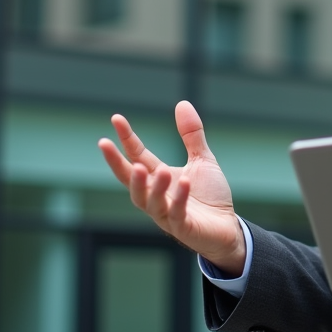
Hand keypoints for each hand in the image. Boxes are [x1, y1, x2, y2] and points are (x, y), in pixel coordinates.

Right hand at [98, 101, 246, 275]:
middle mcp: (157, 196)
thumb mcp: (202, 160)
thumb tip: (182, 103)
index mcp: (158, 178)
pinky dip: (179, 198)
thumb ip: (191, 135)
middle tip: (104, 144)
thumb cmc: (210, 196)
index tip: (116, 118)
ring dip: (149, 184)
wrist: (227, 228)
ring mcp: (167, 214)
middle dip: (115, 163)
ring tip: (153, 168)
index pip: (137, 156)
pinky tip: (184, 182)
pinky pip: (177, 213)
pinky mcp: (183, 227)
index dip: (126, 138)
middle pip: (130, 180)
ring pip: (149, 201)